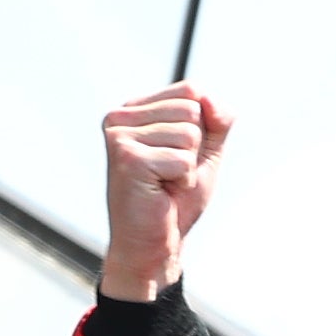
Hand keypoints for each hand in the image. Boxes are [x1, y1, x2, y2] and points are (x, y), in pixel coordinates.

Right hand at [99, 83, 227, 301]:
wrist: (153, 245)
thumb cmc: (175, 200)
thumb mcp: (204, 152)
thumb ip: (216, 121)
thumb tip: (208, 99)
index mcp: (135, 109)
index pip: (190, 90)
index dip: (202, 127)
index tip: (177, 154)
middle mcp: (120, 116)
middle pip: (192, 110)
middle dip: (194, 148)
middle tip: (169, 173)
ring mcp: (120, 136)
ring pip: (189, 135)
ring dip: (187, 166)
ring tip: (164, 182)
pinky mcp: (128, 158)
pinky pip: (183, 160)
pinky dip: (182, 180)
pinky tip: (160, 192)